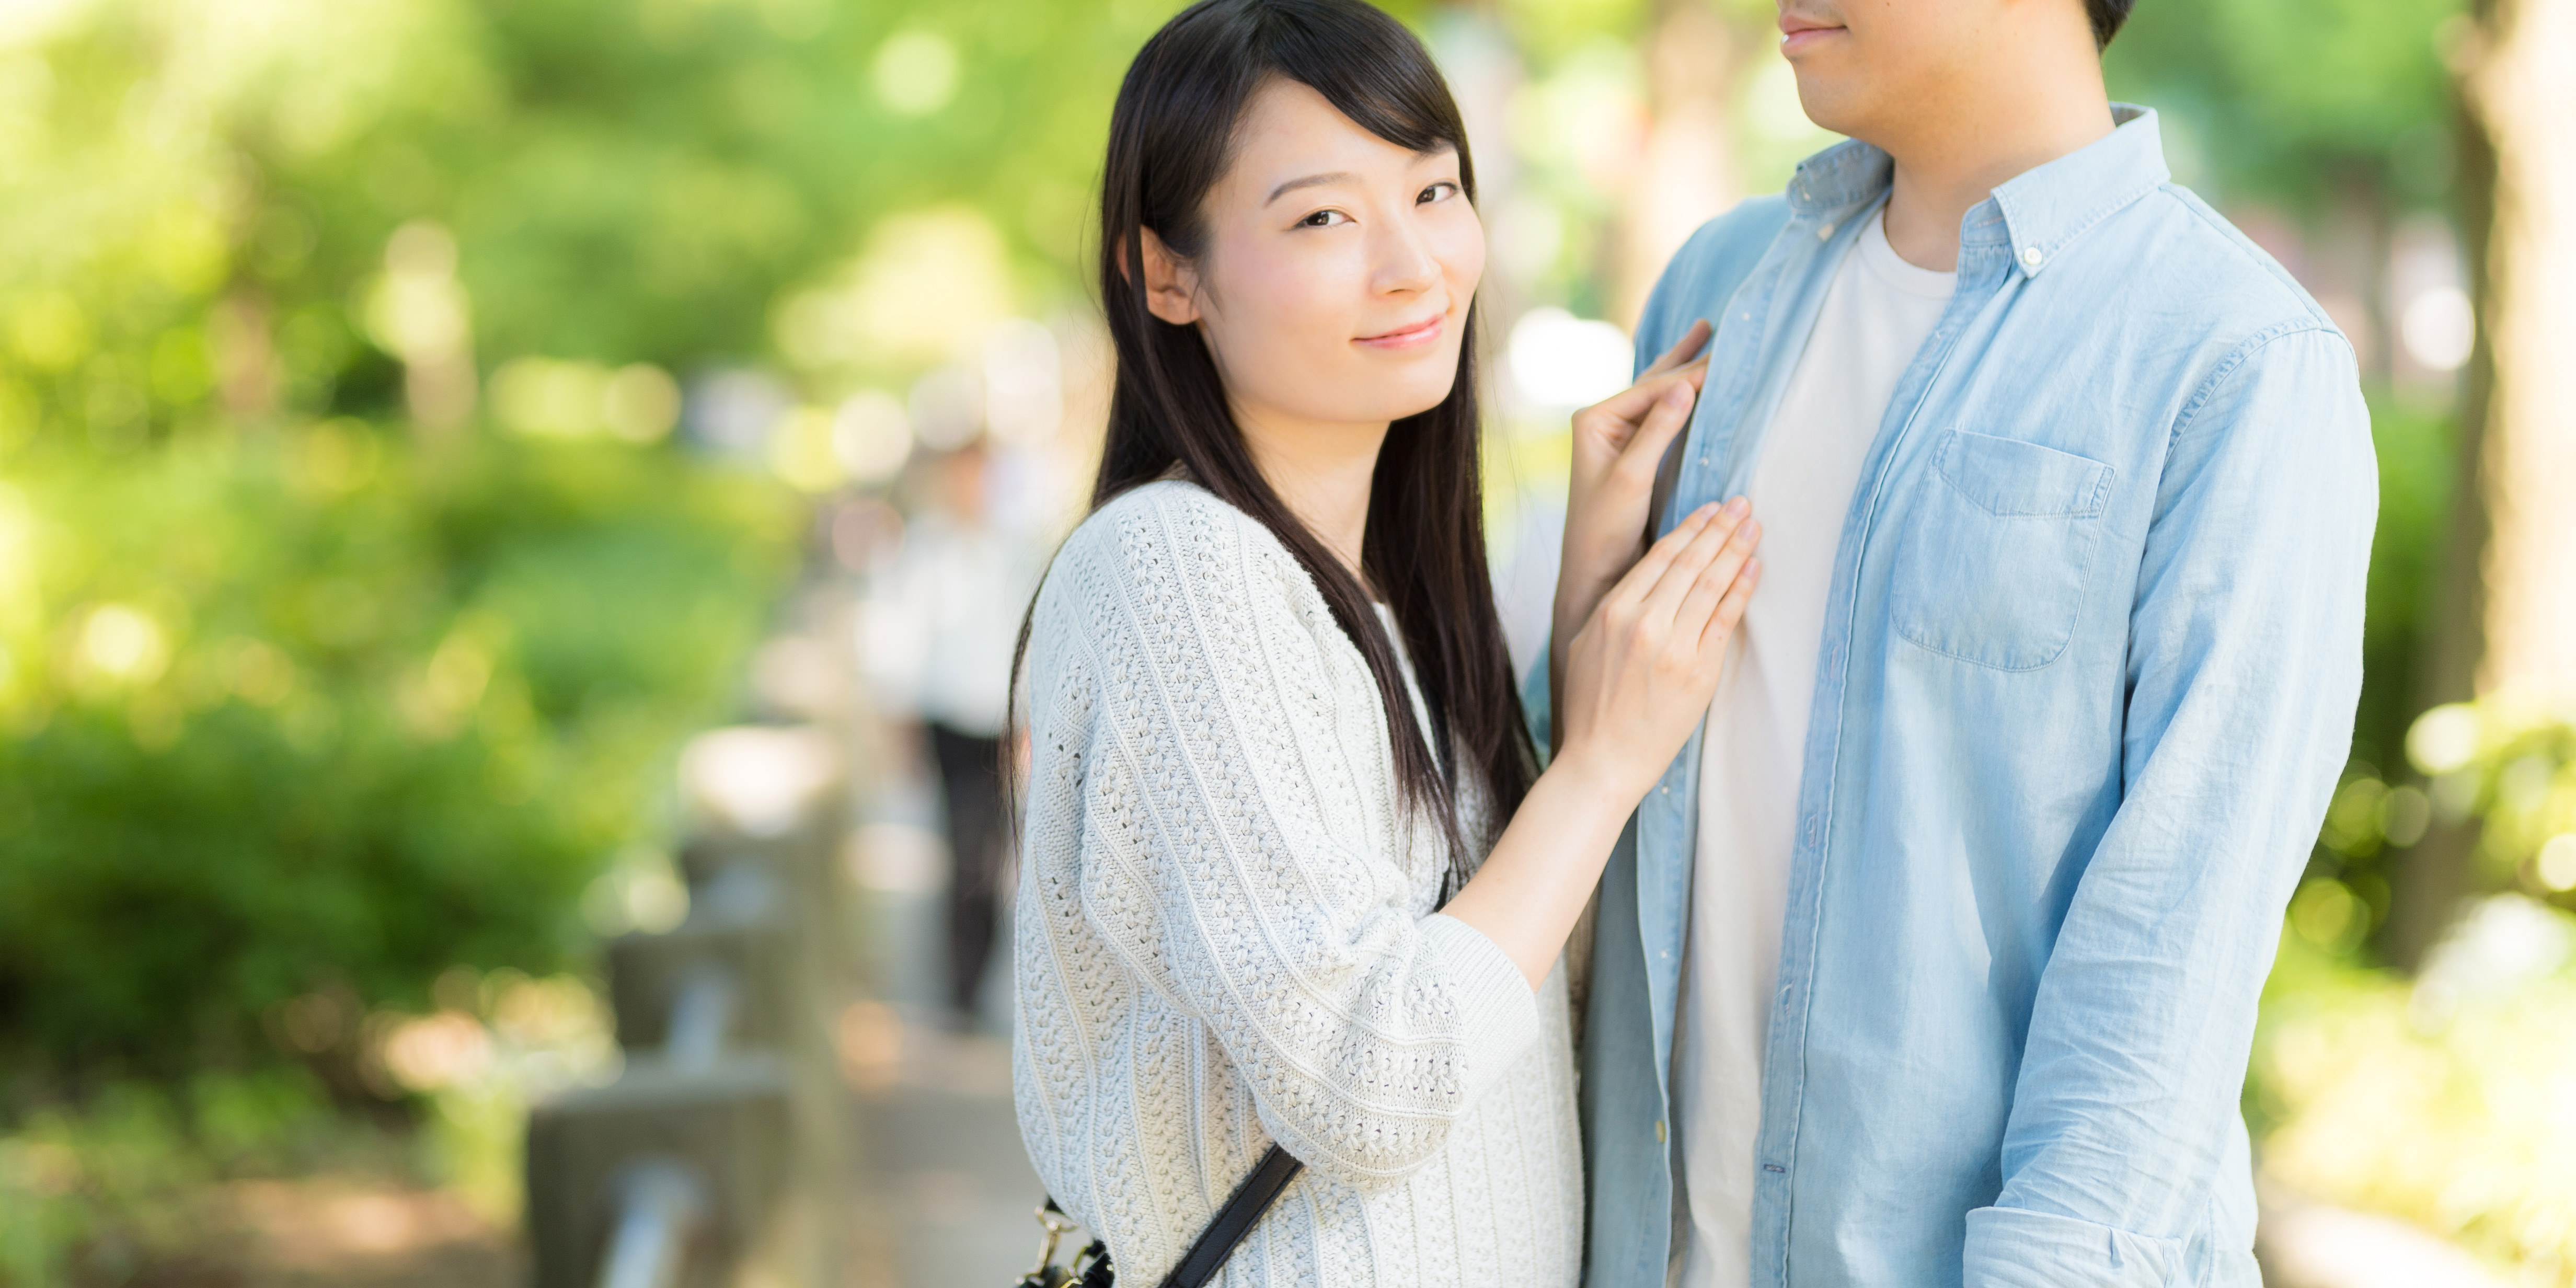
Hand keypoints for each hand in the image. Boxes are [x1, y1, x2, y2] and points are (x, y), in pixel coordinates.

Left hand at [1554, 319, 1712, 660]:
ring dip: (1684, 370)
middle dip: (1685, 357)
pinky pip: (1664, 418)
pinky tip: (1694, 385)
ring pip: (1660, 395)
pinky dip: (1684, 399)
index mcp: (1595, 420)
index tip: (1729, 354)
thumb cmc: (1604, 530)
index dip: (1692, 371)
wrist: (1595, 573)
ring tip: (1704, 337)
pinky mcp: (1635, 457)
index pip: (1654, 388)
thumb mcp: (1630, 478)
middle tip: (1716, 327)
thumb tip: (1682, 386)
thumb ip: (1656, 432)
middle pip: (1655, 382)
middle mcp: (1605, 423)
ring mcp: (1620, 439)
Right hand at [1554, 499, 1760, 801]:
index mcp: (1613, 612)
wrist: (1601, 761)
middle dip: (1720, 527)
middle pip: (1690, 562)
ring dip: (1736, 549)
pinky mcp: (1698, 672)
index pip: (1660, 556)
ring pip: (1711, 584)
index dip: (1689, 527)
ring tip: (1754, 525)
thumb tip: (1647, 579)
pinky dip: (1742, 590)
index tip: (1710, 508)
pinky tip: (1754, 567)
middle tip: (1743, 503)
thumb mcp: (1588, 646)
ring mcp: (1673, 646)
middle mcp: (1643, 622)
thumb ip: (1616, 609)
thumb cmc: (1591, 707)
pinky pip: (1725, 620)